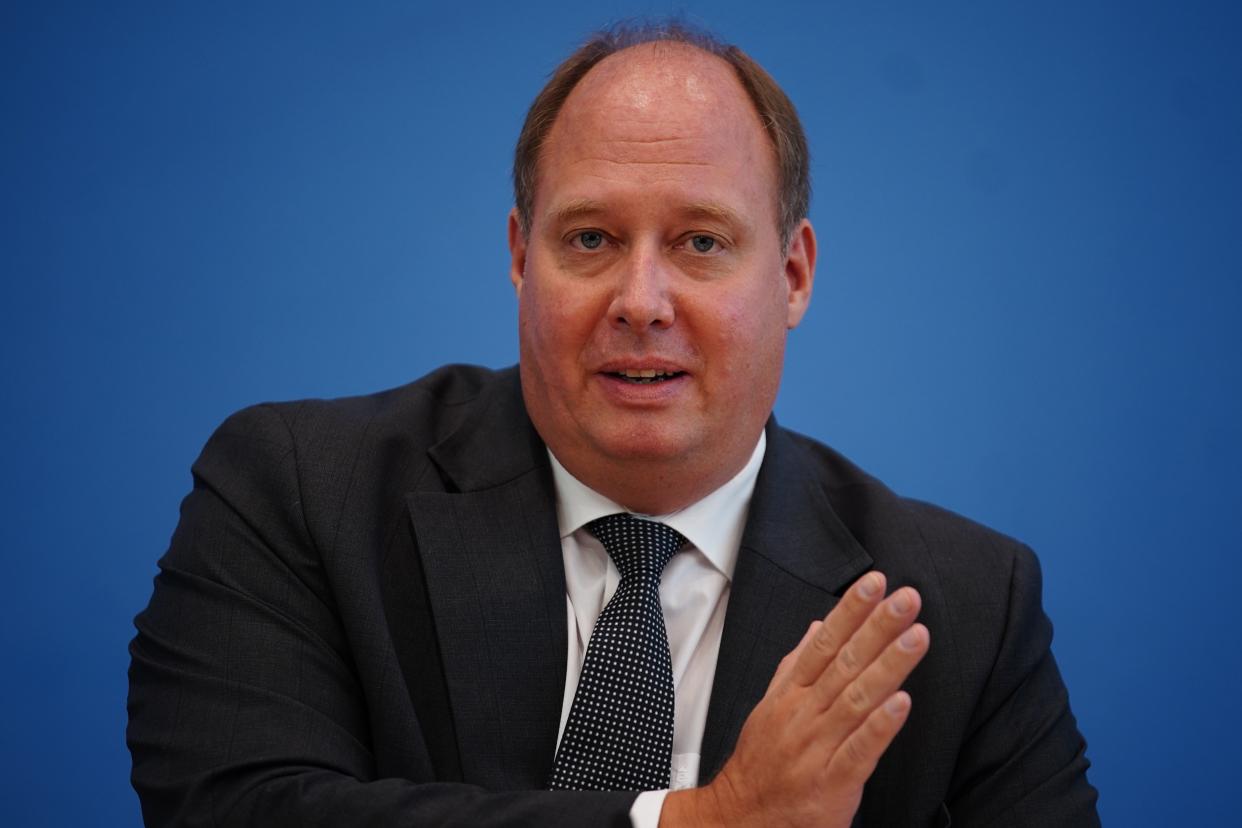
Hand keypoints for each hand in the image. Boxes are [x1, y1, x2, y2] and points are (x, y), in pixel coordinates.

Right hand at [661, 572, 928, 827]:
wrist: (741, 818)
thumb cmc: (762, 763)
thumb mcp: (771, 707)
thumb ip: (796, 666)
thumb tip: (818, 627)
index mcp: (791, 695)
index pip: (823, 644)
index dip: (850, 611)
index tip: (875, 583)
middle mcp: (804, 715)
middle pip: (843, 664)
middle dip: (877, 627)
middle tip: (907, 598)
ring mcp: (817, 748)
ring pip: (857, 700)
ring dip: (888, 666)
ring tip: (916, 637)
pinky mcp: (833, 784)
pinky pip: (859, 751)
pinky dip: (880, 727)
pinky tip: (902, 703)